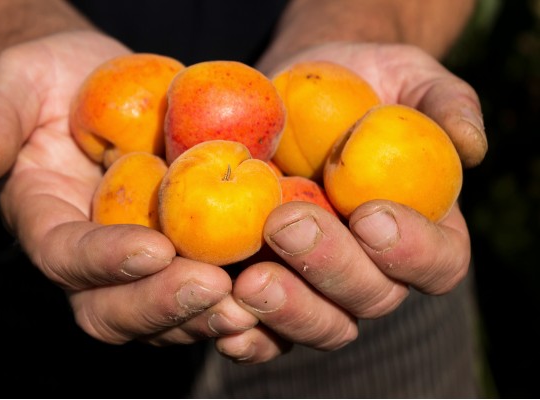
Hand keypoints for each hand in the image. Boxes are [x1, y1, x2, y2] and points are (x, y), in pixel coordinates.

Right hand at [0, 31, 256, 344]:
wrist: (104, 85)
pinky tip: (281, 285)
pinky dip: (241, 299)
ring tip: (254, 300)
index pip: (68, 259)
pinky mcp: (185, 255)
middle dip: (164, 305)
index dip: (105, 261)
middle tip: (215, 289)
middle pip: (116, 309)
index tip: (153, 248)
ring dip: (209, 315)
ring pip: (167, 315)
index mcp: (49, 224)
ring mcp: (142, 264)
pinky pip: (207, 292)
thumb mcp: (20, 84)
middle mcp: (93, 260)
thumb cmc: (58, 80)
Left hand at [214, 42, 485, 362]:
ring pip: (320, 323)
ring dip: (286, 310)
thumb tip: (470, 146)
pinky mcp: (274, 284)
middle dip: (330, 267)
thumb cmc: (361, 87)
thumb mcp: (408, 78)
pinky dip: (248, 334)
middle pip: (371, 298)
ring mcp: (322, 284)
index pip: (438, 261)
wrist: (295, 96)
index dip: (411, 250)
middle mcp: (376, 268)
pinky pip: (266, 330)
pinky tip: (223, 317)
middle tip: (286, 225)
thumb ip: (444, 104)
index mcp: (423, 229)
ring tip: (249, 282)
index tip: (369, 215)